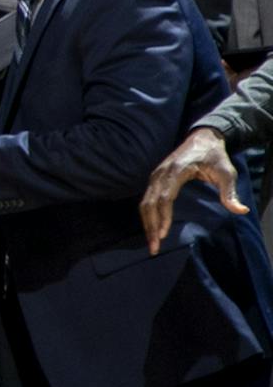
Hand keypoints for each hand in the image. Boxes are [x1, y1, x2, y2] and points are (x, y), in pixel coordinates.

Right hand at [141, 125, 249, 253]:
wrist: (203, 138)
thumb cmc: (215, 156)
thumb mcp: (227, 172)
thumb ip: (230, 192)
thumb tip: (241, 211)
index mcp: (175, 171)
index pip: (164, 197)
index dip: (162, 216)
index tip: (163, 234)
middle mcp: (161, 173)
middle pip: (150, 203)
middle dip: (150, 226)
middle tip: (154, 248)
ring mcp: (156, 176)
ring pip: (145, 203)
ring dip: (146, 223)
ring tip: (151, 243)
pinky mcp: (156, 179)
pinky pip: (147, 200)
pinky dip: (147, 215)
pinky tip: (152, 228)